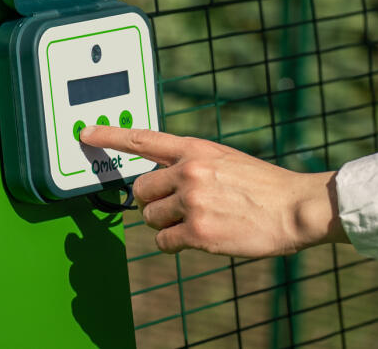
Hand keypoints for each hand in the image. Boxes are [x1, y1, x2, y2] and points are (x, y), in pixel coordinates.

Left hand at [80, 126, 348, 257]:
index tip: (84, 133)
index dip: (108, 135)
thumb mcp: (221, 158)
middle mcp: (187, 171)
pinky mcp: (198, 231)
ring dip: (166, 223)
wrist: (293, 206)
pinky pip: (164, 241)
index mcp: (193, 148)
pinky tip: (200, 236)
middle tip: (177, 204)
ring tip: (196, 220)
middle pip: (140, 189)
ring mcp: (191, 201)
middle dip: (152, 200)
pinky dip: (175, 242)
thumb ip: (187, 161)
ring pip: (150, 217)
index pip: (142, 138)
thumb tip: (157, 175)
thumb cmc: (258, 183)